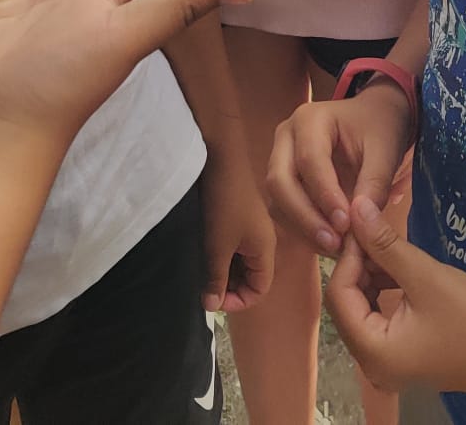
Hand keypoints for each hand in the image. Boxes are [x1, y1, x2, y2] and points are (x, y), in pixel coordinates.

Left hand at [200, 147, 275, 312]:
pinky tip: (202, 252)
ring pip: (239, 262)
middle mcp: (261, 240)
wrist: (218, 158)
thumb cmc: (223, 203)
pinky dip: (219, 255)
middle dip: (228, 286)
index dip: (238, 301)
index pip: (259, 289)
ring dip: (221, 271)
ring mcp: (249, 228)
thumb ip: (216, 279)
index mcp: (265, 249)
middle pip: (250, 277)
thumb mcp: (217, 247)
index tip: (214, 300)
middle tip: (203, 287)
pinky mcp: (237, 218)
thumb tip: (212, 306)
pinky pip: (232, 246)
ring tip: (200, 271)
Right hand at [266, 84, 414, 254]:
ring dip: (303, 229)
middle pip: (280, 181)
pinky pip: (283, 212)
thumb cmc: (380, 129)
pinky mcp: (284, 183)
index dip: (325, 195)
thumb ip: (374, 183)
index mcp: (310, 120)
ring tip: (337, 248)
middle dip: (305, 217)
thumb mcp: (386, 151)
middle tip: (335, 243)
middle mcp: (285, 137)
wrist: (374, 121)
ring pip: (277, 201)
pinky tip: (330, 243)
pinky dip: (303, 231)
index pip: (309, 160)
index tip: (346, 224)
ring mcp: (280, 159)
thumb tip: (359, 221)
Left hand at [324, 197, 465, 396]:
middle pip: (347, 304)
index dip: (348, 255)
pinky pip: (381, 320)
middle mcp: (373, 366)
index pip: (340, 295)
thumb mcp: (427, 276)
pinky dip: (385, 292)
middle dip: (358, 265)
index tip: (362, 221)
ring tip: (388, 244)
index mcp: (373, 353)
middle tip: (373, 229)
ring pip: (362, 309)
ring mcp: (389, 365)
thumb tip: (354, 208)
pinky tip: (399, 269)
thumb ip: (385, 244)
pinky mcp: (406, 358)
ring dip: (371, 276)